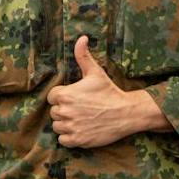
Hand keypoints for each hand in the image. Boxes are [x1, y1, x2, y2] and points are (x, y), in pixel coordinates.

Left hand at [47, 36, 167, 148]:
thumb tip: (81, 38)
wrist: (126, 113)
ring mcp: (71, 127)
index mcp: (65, 95)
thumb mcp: (95, 72)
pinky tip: (81, 129)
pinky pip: (63, 140)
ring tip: (81, 119)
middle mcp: (65, 112)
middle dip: (64, 110)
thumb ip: (83, 55)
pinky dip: (69, 137)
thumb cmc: (109, 92)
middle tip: (80, 108)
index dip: (62, 97)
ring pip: (57, 126)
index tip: (75, 98)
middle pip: (54, 112)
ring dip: (66, 124)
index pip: (52, 97)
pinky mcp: (77, 140)